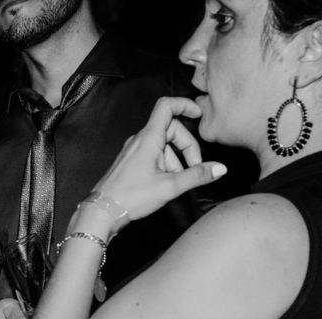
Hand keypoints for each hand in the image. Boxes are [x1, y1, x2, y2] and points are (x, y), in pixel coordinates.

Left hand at [90, 97, 226, 229]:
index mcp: (148, 138)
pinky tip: (167, 183)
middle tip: (194, 168)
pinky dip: (165, 164)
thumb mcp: (169, 186)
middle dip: (187, 146)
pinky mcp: (131, 161)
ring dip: (177, 159)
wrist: (101, 212)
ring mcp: (134, 151)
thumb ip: (197, 175)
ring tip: (178, 181)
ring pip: (163, 144)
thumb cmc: (130, 197)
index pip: (166, 106)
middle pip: (171, 129)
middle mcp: (140, 140)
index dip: (185, 105)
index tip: (199, 115)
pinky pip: (153, 155)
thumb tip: (220, 169)